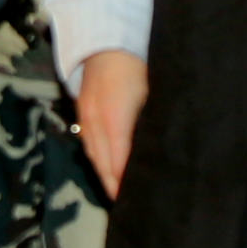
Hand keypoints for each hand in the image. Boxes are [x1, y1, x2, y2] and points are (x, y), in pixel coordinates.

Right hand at [77, 51, 147, 197]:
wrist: (108, 42)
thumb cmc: (137, 67)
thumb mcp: (151, 95)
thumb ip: (153, 123)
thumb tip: (164, 150)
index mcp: (115, 119)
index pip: (119, 161)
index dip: (126, 182)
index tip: (137, 199)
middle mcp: (96, 122)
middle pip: (103, 163)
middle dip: (113, 185)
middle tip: (126, 205)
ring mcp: (85, 117)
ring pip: (93, 155)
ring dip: (104, 174)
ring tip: (116, 193)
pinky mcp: (82, 111)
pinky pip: (88, 143)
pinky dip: (97, 159)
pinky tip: (105, 168)